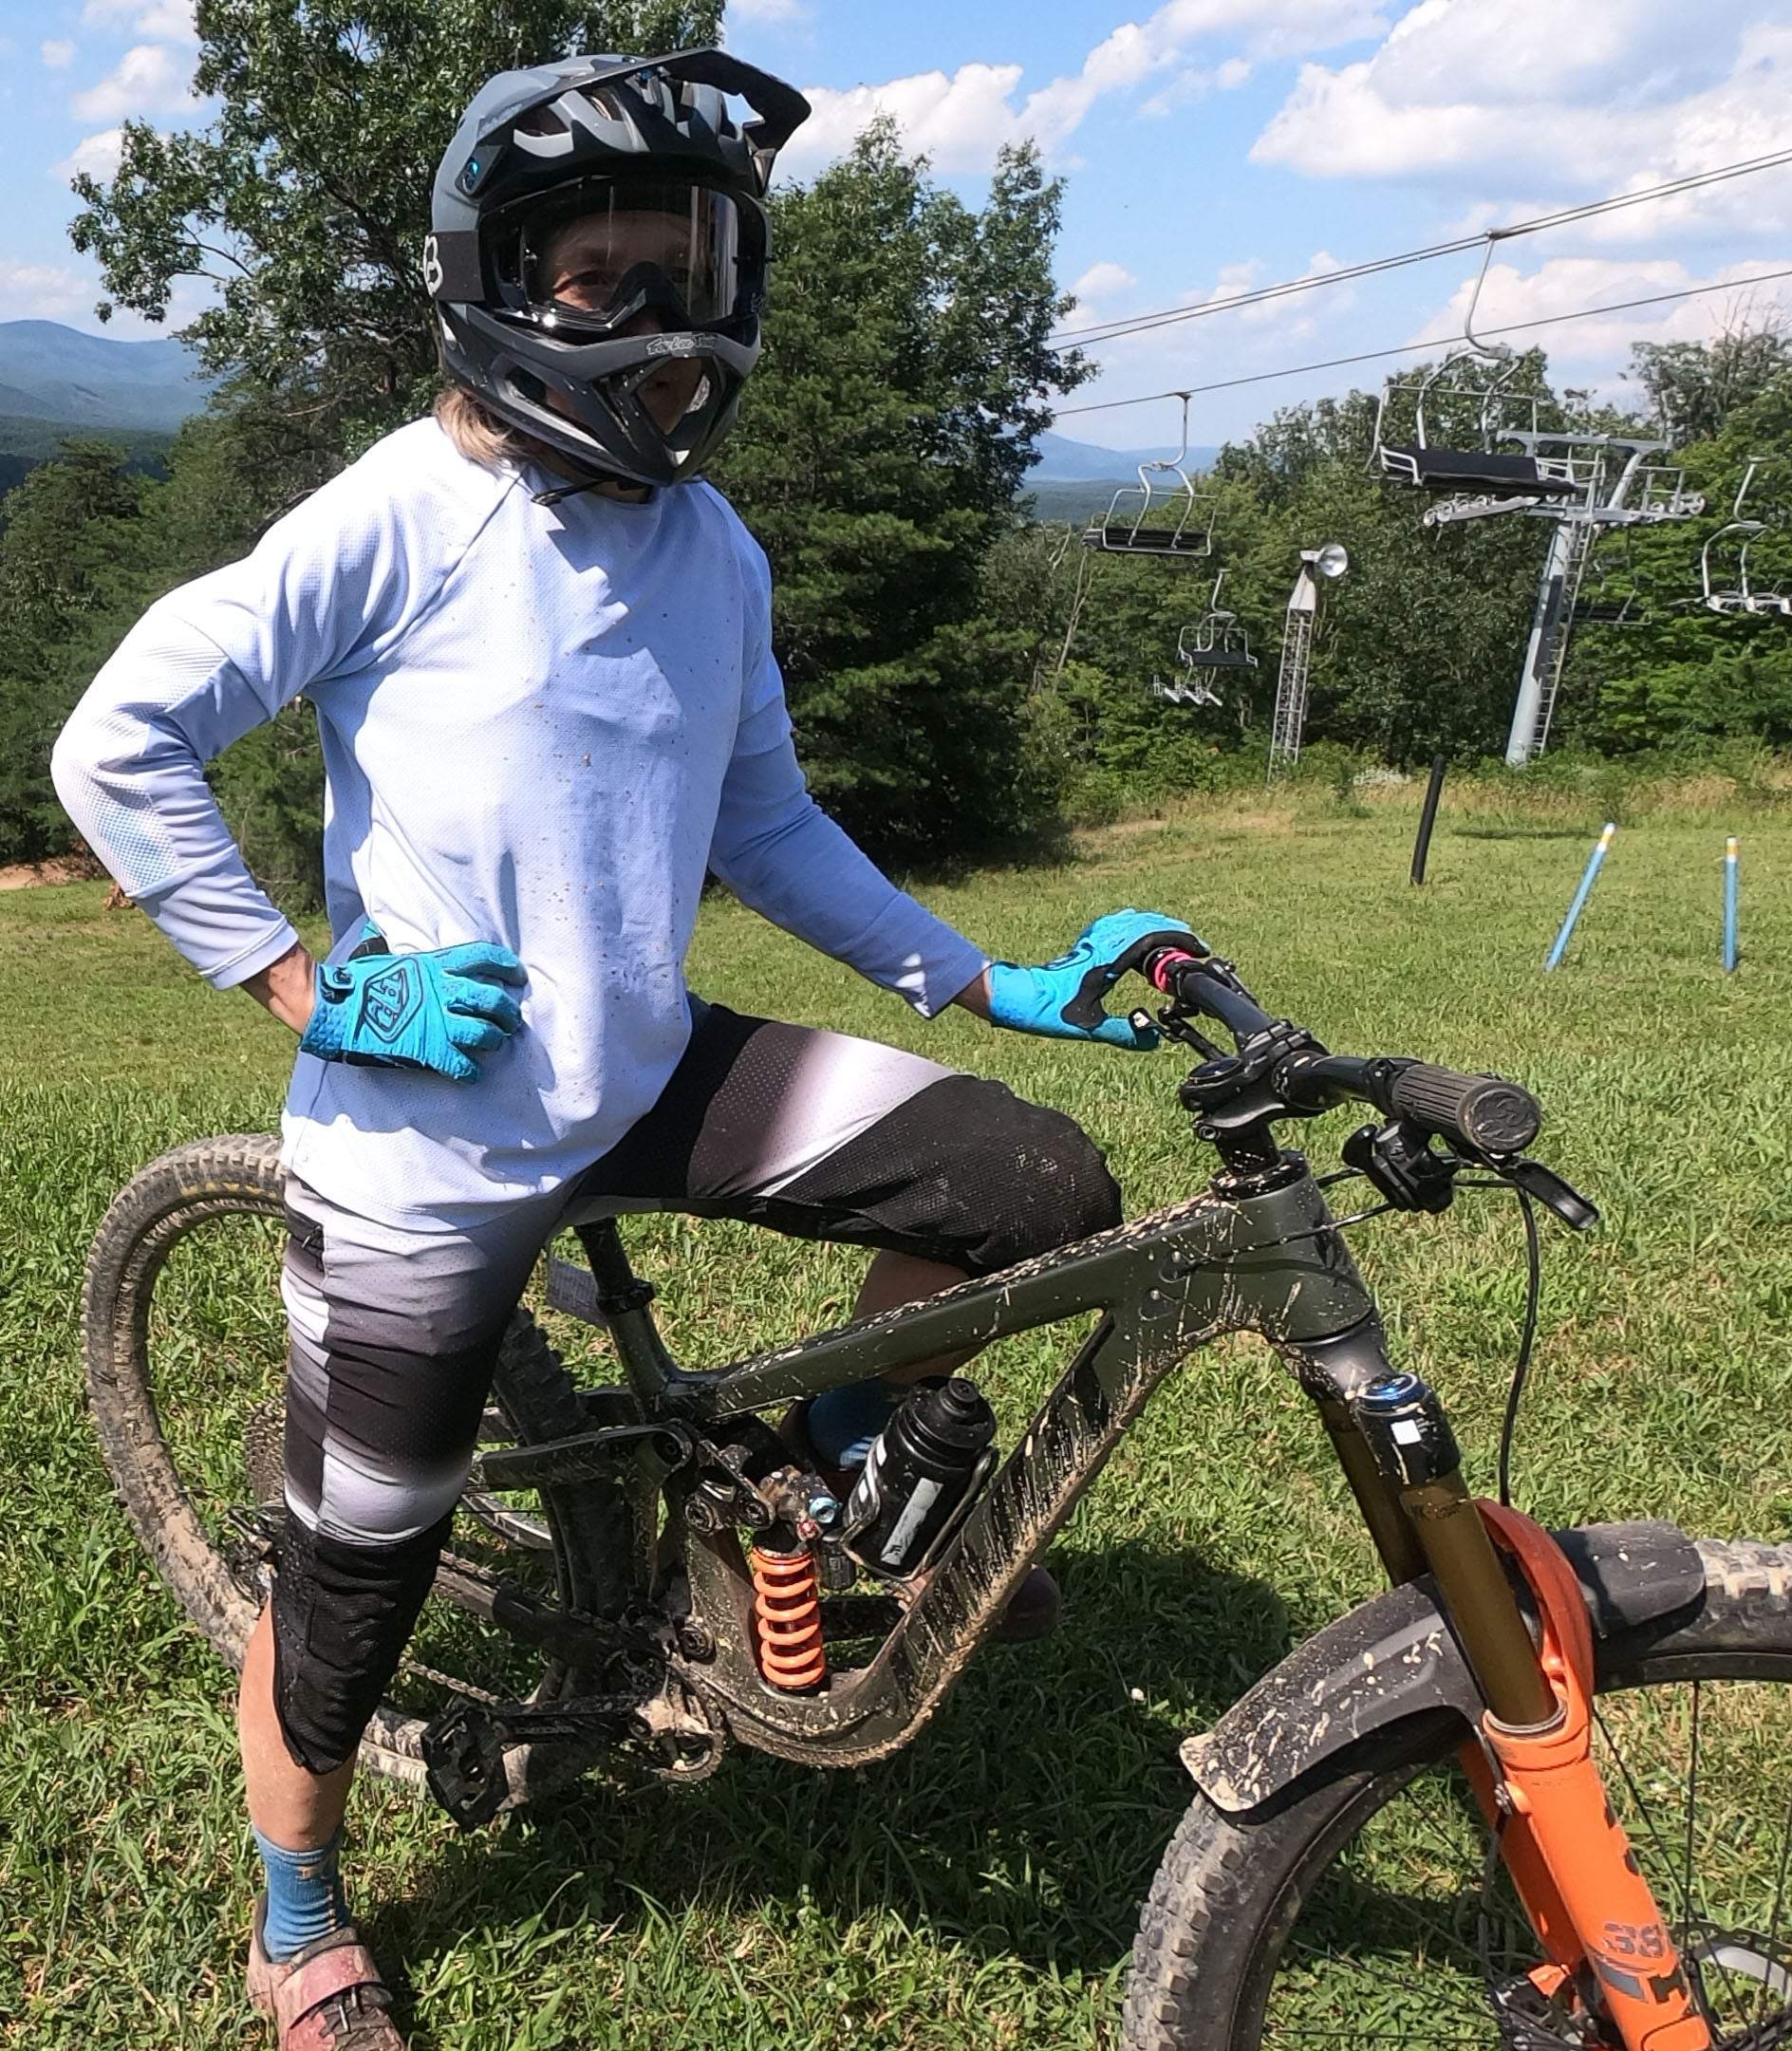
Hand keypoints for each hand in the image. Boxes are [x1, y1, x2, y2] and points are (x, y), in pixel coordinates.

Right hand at [298, 928, 526, 1083]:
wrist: (334, 1005)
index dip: (506, 966)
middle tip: (510, 1021)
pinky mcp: (428, 1049)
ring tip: (493, 1044)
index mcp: (434, 965)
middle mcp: (442, 991)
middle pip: (492, 999)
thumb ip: (411, 960)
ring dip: (494, 1041)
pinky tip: (470, 1074)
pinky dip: (470, 1072)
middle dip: (508, 1012)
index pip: (482, 956)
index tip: (518, 975)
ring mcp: (437, 1021)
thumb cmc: (356, 981)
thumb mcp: (390, 957)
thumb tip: (399, 940)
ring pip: (485, 1033)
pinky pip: (462, 1065)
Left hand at [985, 909, 1199, 1051]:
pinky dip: (1135, 924)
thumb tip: (1155, 1040)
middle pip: (1145, 924)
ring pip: (1131, 921)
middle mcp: (1102, 943)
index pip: (1152, 938)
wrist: (1019, 995)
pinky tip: (1137, 929)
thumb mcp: (1092, 1028)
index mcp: (1108, 959)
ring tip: (1175, 935)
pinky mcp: (1084, 943)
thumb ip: (1125, 1034)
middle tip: (1195, 943)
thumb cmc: (1050, 1010)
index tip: (1198, 949)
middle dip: (1173, 930)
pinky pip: (1116, 924)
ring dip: (1156, 925)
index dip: (1179, 940)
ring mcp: (1092, 939)